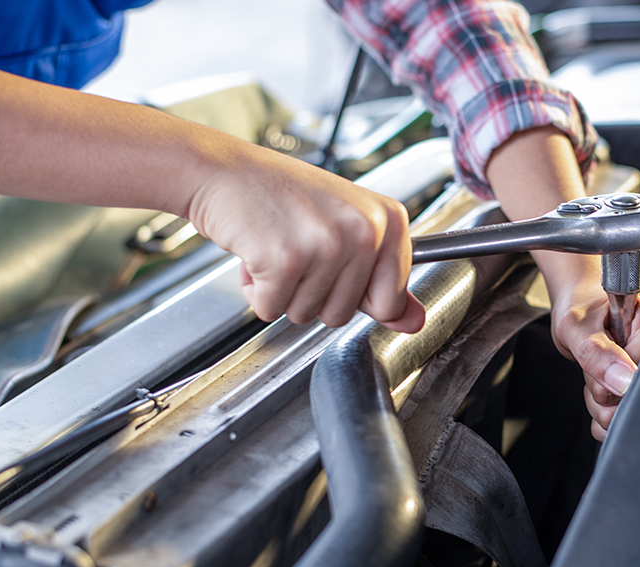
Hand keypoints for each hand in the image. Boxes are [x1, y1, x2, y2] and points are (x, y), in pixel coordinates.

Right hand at [187, 144, 424, 332]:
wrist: (224, 171)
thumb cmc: (283, 195)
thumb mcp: (346, 228)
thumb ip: (384, 279)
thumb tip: (414, 322)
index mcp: (390, 220)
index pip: (390, 301)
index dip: (355, 295)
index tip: (336, 265)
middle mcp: (365, 230)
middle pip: (344, 314)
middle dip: (312, 293)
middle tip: (298, 249)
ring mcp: (327, 245)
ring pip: (307, 314)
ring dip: (283, 291)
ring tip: (278, 247)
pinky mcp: (286, 260)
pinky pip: (272, 309)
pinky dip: (256, 291)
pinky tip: (256, 252)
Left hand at [550, 279, 639, 440]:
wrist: (583, 311)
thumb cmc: (584, 311)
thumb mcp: (579, 326)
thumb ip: (596, 352)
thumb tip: (622, 381)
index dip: (611, 379)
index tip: (598, 360)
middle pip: (637, 403)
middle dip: (605, 395)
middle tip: (594, 367)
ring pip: (628, 417)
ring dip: (601, 405)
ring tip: (597, 374)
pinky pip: (625, 422)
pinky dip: (605, 414)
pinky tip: (602, 389)